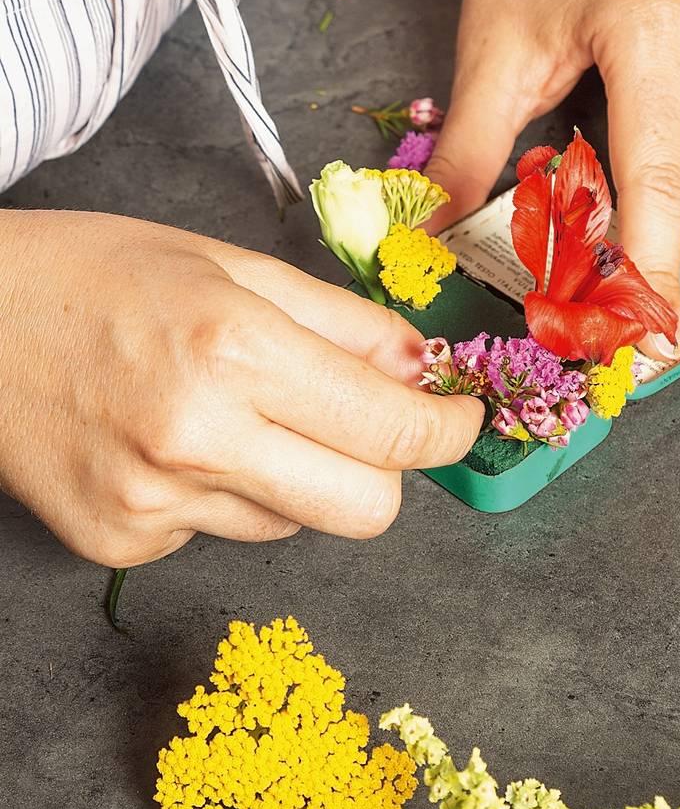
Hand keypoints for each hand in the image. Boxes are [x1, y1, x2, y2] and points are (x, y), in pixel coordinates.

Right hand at [0, 212, 482, 566]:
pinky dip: (225, 494)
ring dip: (297, 477)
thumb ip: (339, 321)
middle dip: (387, 471)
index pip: (391, 431)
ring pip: (296, 522)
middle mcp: (198, 439)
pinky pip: (222, 532)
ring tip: (231, 413)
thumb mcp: (227, 264)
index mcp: (235, 352)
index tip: (459, 420)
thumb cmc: (91, 274)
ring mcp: (155, 505)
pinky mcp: (121, 544)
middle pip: (366, 511)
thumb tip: (420, 367)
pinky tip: (175, 442)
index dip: (446, 431)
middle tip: (366, 424)